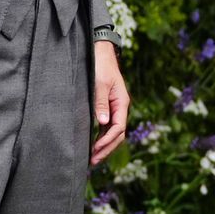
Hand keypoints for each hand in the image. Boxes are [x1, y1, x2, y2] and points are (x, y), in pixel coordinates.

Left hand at [91, 40, 129, 164]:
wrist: (100, 52)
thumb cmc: (100, 66)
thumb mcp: (99, 84)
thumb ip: (100, 103)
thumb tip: (102, 123)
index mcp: (121, 103)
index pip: (118, 128)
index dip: (107, 141)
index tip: (95, 150)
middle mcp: (120, 107)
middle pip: (118, 134)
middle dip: (106, 149)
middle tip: (93, 162)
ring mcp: (114, 108)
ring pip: (113, 132)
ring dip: (104, 145)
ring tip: (92, 158)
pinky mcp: (107, 106)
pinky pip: (107, 126)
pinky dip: (101, 137)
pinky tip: (92, 144)